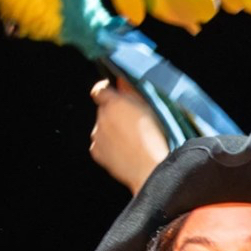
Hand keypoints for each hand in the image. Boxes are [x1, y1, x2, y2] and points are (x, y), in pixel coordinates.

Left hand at [89, 77, 168, 194]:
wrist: (149, 169)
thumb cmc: (154, 138)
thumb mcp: (149, 107)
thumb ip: (131, 91)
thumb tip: (122, 81)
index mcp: (114, 104)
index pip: (99, 89)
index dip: (106, 90)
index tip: (112, 94)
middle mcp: (101, 118)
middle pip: (103, 110)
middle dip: (114, 113)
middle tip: (132, 122)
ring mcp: (97, 135)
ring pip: (102, 127)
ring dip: (112, 130)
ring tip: (131, 140)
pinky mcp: (96, 151)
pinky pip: (100, 144)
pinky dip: (109, 145)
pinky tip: (125, 150)